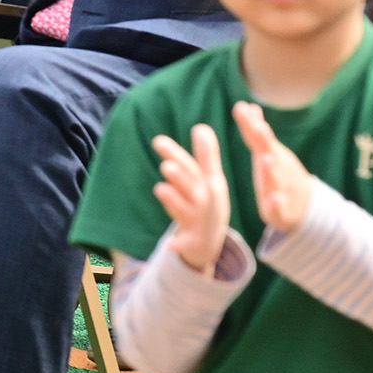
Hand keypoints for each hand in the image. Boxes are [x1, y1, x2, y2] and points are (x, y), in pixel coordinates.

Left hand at [150, 124, 230, 271]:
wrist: (211, 242)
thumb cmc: (207, 203)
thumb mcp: (210, 180)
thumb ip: (205, 155)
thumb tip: (201, 126)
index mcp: (211, 185)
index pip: (197, 166)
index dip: (186, 152)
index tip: (180, 133)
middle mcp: (206, 202)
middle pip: (193, 187)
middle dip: (182, 176)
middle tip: (167, 165)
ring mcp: (199, 223)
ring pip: (186, 212)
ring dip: (174, 202)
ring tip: (160, 189)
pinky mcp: (191, 242)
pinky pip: (185, 245)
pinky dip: (178, 246)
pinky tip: (170, 245)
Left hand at [231, 102, 315, 231]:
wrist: (307, 206)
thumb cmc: (280, 174)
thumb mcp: (269, 152)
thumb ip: (256, 131)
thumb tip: (248, 106)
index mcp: (271, 156)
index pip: (258, 137)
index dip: (250, 123)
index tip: (240, 108)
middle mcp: (278, 170)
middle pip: (270, 153)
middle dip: (264, 140)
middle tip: (259, 127)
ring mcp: (282, 189)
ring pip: (276, 180)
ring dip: (272, 170)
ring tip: (267, 159)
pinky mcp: (283, 212)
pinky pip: (280, 208)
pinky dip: (277, 203)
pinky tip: (274, 198)